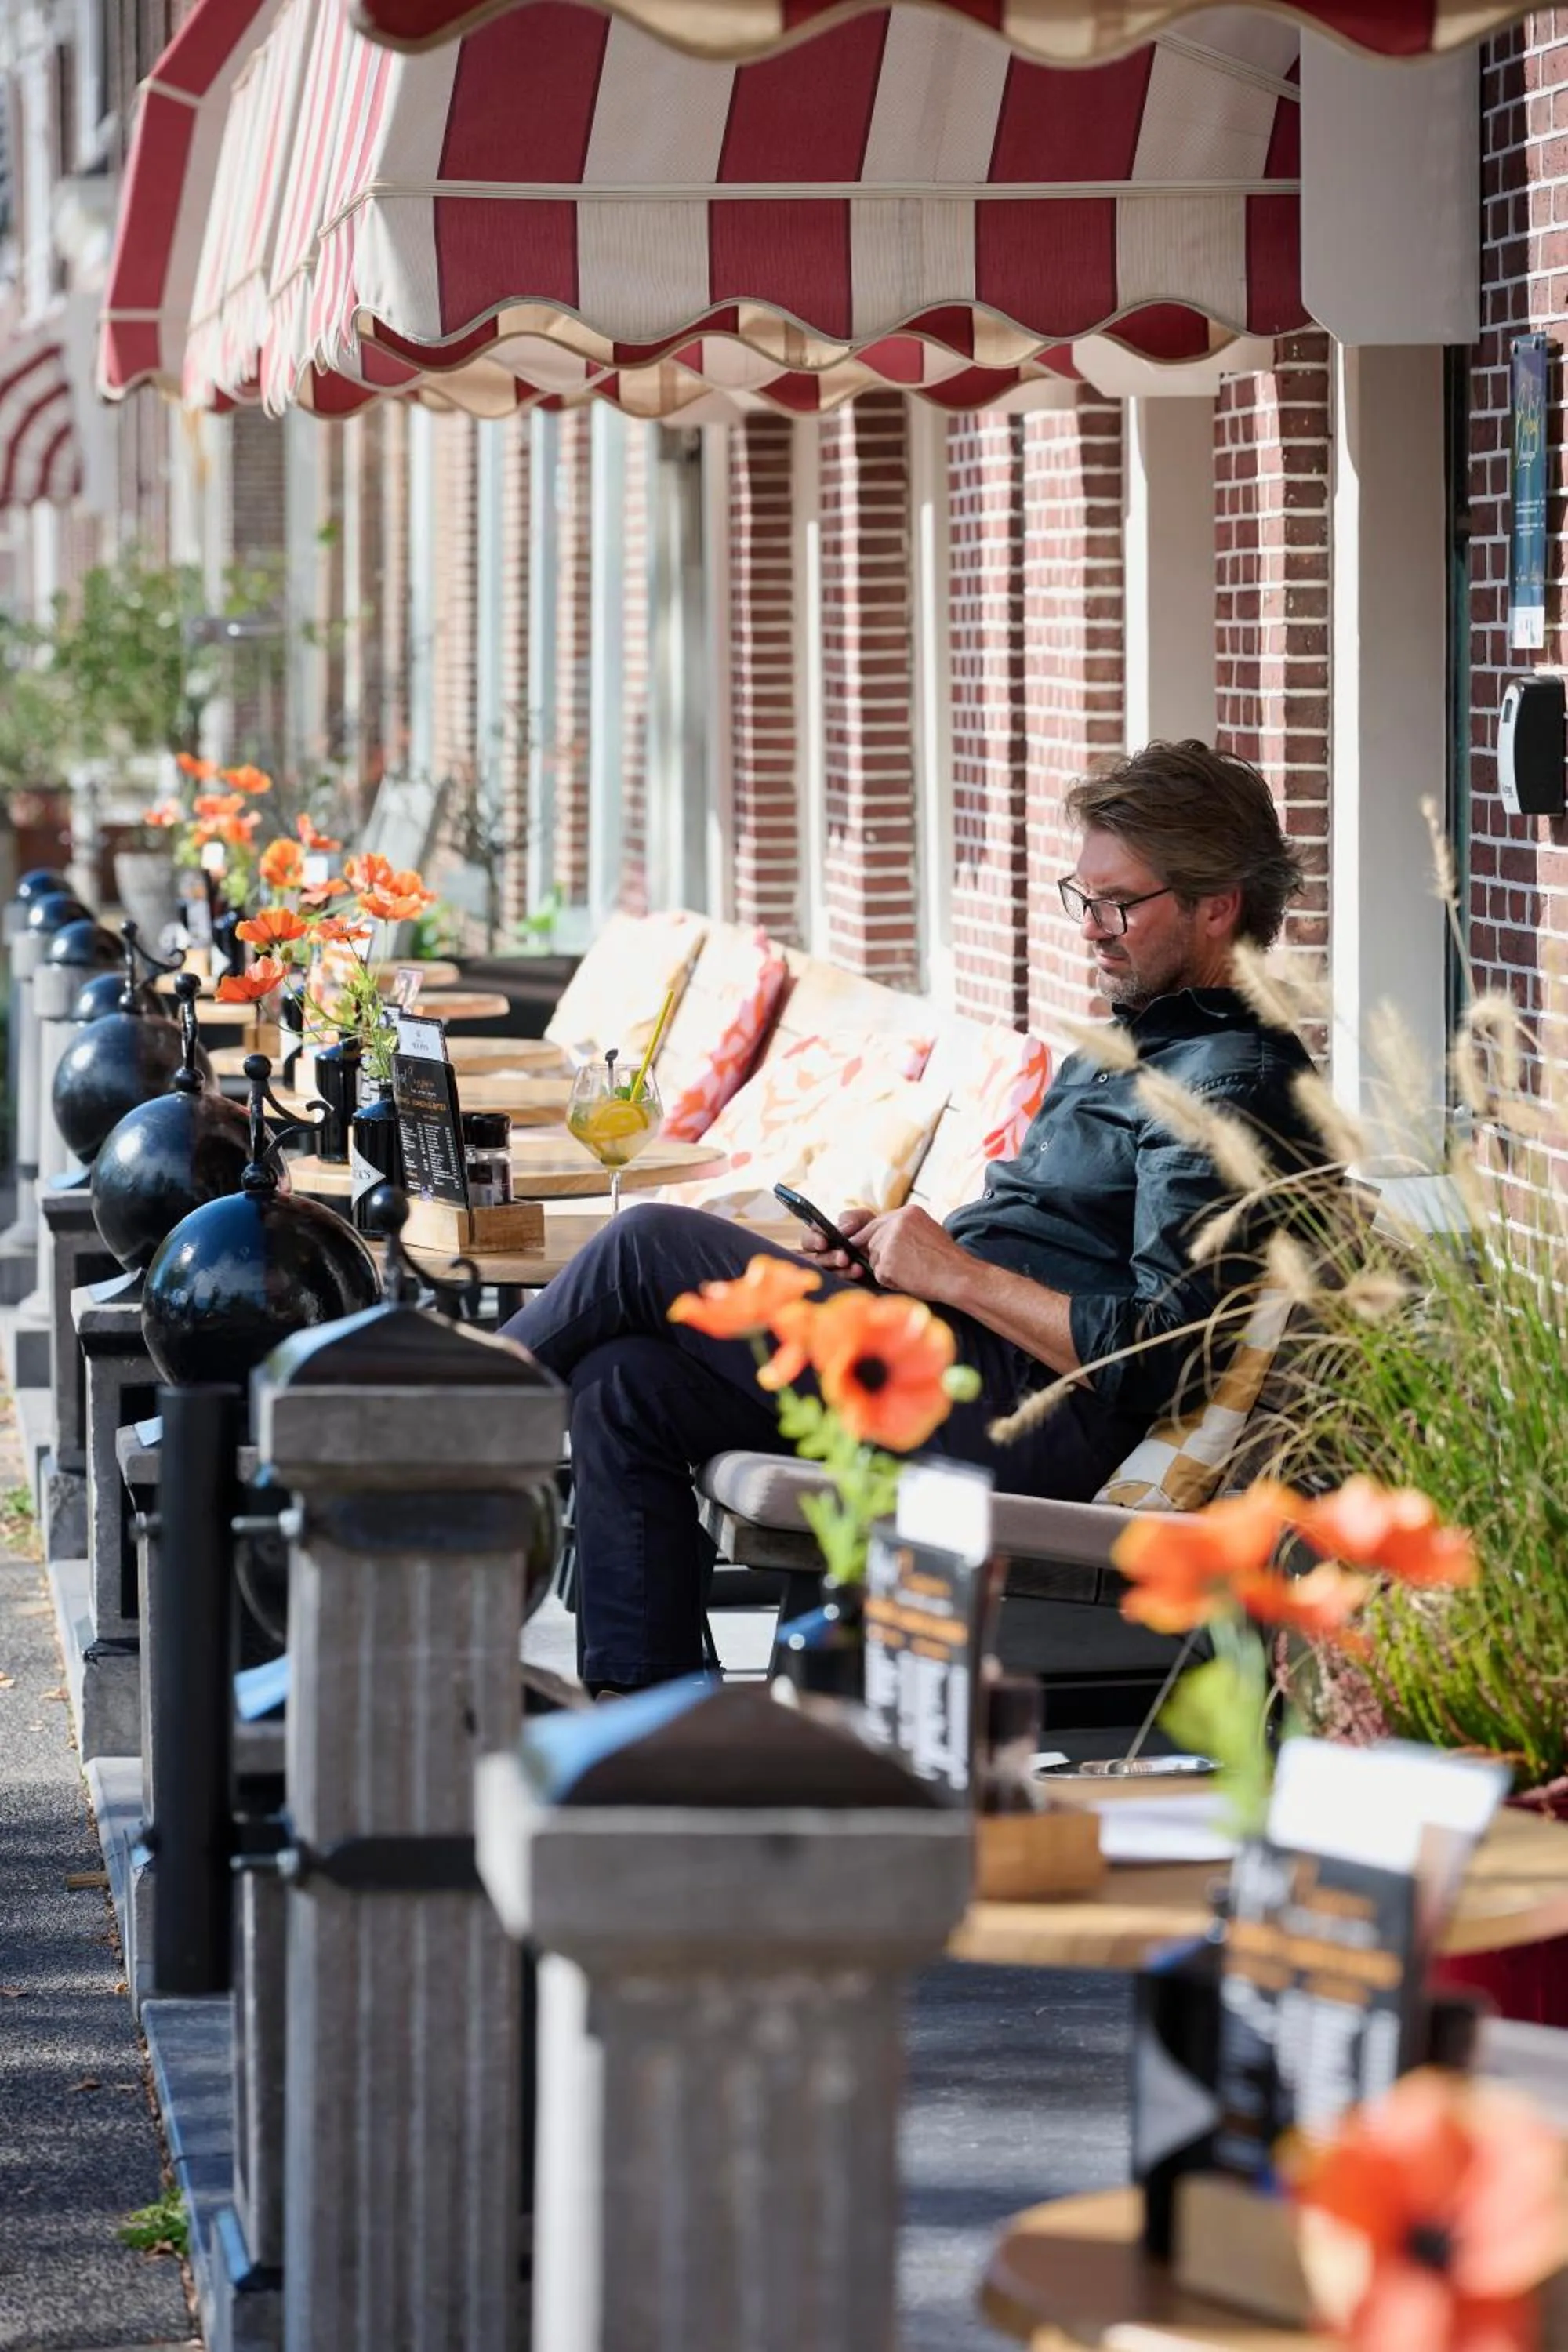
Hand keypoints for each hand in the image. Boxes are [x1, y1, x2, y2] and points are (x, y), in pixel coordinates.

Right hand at [797, 1203, 875, 1276]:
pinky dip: (850, 1277)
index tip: (823, 1242)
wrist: (889, 1248)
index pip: (808, 1238)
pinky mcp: (845, 1282)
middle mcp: (825, 1255)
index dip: (812, 1240)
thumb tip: (842, 1229)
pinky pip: (841, 1283)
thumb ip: (852, 1218)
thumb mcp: (865, 1219)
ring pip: (828, 1273)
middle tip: (843, 1258)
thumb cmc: (872, 1231)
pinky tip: (860, 1271)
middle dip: (828, 1258)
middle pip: (814, 1259)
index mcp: (824, 1238)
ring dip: (841, 1270)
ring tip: (857, 1267)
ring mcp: (834, 1271)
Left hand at [857, 1205, 974, 1305]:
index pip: (876, 1223)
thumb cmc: (947, 1260)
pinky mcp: (887, 1261)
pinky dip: (891, 1282)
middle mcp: (897, 1222)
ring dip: (887, 1269)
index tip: (879, 1250)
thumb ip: (903, 1230)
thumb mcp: (927, 1231)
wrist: (959, 1277)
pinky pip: (878, 1275)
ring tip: (912, 1271)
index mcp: (908, 1212)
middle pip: (871, 1240)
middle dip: (881, 1255)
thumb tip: (878, 1239)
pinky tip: (910, 1279)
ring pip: (873, 1259)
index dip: (875, 1239)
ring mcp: (890, 1241)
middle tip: (906, 1265)